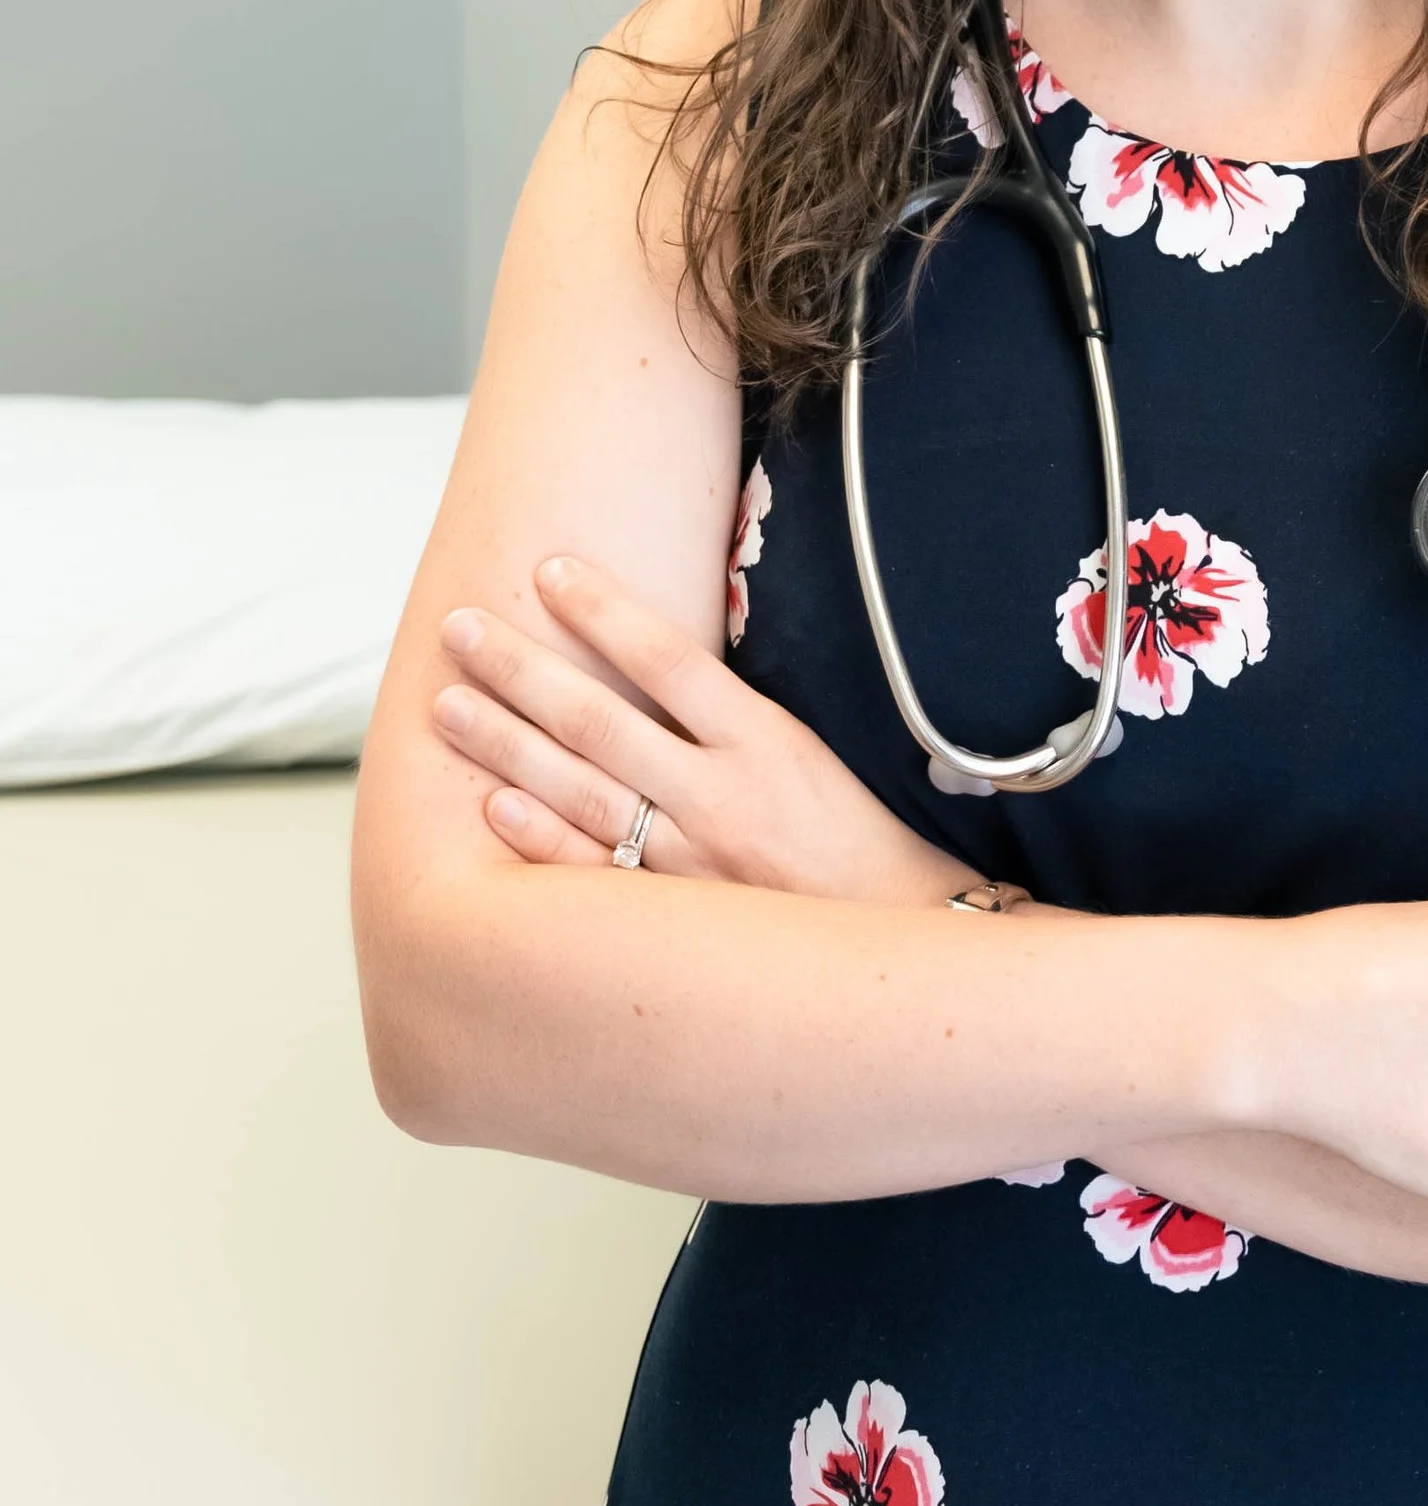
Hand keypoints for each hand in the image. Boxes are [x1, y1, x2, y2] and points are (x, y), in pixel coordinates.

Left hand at [433, 555, 970, 905]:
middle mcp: (723, 796)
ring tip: (447, 705)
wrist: (902, 937)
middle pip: (601, 721)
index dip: (603, 609)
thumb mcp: (810, 752)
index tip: (547, 568)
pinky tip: (492, 808)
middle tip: (459, 628)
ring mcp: (694, 862)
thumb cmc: (854, 835)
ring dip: (507, 746)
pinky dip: (542, 840)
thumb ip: (729, 712)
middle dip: (522, 670)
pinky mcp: (679, 917)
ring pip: (582, 792)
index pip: (668, 658)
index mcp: (767, 741)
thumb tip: (647, 653)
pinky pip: (595, 873)